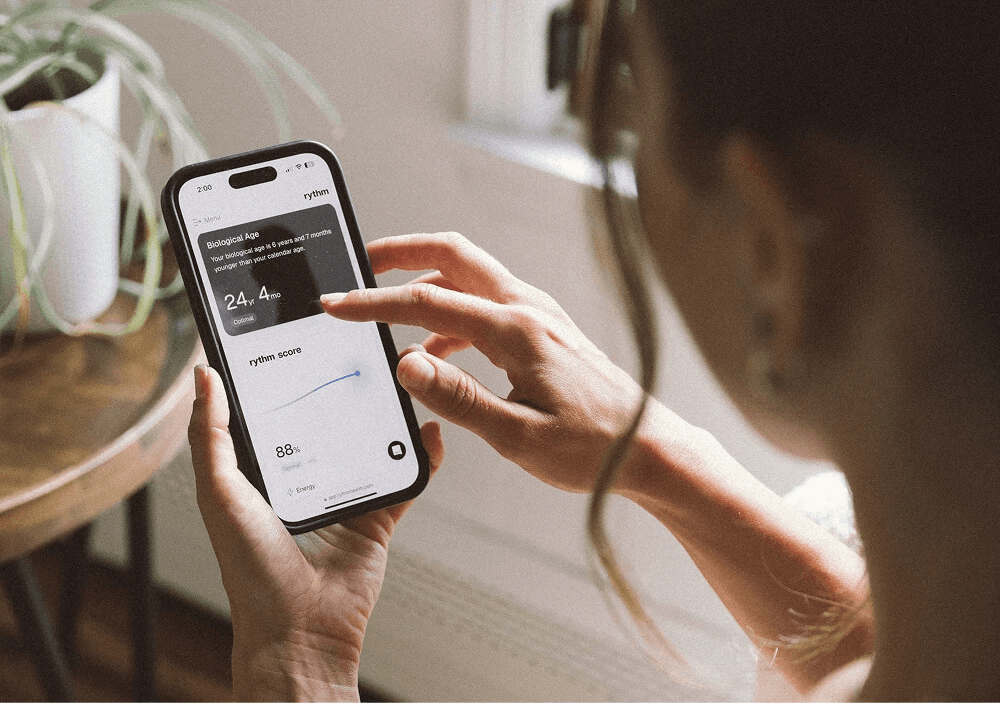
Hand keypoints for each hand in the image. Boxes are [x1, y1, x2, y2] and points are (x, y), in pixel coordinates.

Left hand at [188, 364, 443, 701]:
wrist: (301, 627)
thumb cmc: (251, 569)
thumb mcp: (219, 492)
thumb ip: (211, 434)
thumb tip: (204, 376)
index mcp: (264, 467)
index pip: (276, 408)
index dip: (286, 373)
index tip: (299, 335)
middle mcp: (305, 475)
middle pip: (329, 418)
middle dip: (345, 385)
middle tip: (360, 350)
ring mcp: (345, 492)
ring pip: (370, 441)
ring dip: (387, 414)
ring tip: (399, 380)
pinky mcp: (378, 513)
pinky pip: (405, 478)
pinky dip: (421, 456)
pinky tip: (426, 431)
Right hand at [321, 231, 643, 493]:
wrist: (646, 447)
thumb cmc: (593, 447)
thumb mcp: (517, 436)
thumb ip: (457, 399)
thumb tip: (406, 364)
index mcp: (518, 331)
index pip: (428, 302)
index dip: (374, 303)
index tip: (337, 305)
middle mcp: (529, 310)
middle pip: (454, 255)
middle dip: (402, 253)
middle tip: (361, 264)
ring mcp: (540, 314)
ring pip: (471, 276)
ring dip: (426, 284)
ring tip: (390, 314)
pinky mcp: (544, 328)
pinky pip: (487, 303)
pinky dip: (452, 313)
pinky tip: (438, 351)